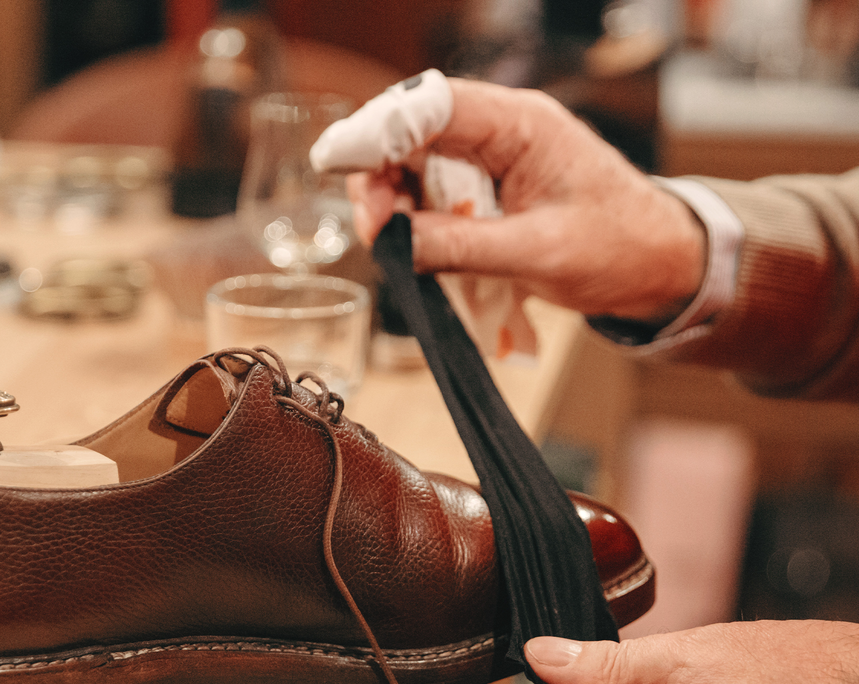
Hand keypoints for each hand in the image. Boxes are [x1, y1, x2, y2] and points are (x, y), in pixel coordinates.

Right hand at [347, 79, 704, 323]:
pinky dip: (417, 220)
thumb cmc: (618, 248)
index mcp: (521, 125)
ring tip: (394, 246)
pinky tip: (415, 247)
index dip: (377, 131)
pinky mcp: (491, 189)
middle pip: (413, 131)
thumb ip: (462, 246)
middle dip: (380, 176)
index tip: (337, 164)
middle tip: (375, 231)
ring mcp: (495, 159)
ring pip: (418, 163)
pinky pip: (436, 193)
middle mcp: (502, 131)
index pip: (432, 106)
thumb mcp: (538, 254)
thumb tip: (394, 243)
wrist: (659, 264)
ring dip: (395, 202)